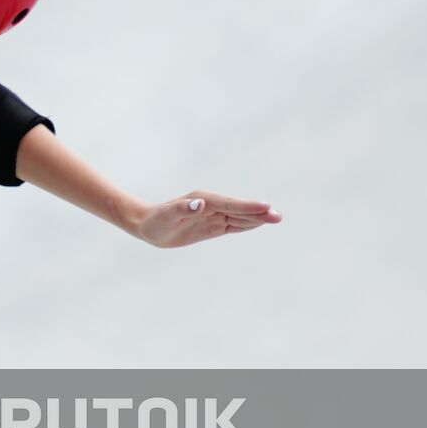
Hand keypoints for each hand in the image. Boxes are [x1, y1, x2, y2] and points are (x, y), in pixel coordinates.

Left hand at [131, 191, 281, 248]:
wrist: (149, 226)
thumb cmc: (155, 221)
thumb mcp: (166, 217)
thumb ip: (182, 209)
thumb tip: (200, 204)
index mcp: (203, 200)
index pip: (229, 204)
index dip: (247, 206)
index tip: (265, 207)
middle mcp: (211, 205)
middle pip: (239, 209)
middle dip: (258, 212)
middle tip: (278, 216)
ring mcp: (214, 215)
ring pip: (239, 217)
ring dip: (257, 218)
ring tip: (276, 218)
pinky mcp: (213, 225)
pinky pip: (233, 225)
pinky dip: (247, 224)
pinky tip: (260, 223)